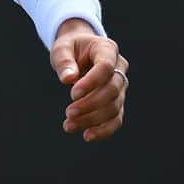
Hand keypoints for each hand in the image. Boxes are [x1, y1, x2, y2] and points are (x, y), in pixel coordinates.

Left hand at [51, 18, 128, 142]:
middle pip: (112, 90)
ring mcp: (121, 86)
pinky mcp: (118, 102)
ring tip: (69, 126)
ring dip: (92, 120)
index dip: (91, 82)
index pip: (106, 67)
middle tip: (68, 113)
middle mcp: (120, 68)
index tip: (72, 93)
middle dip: (90, 104)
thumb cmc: (70, 48)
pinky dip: (103, 130)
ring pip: (114, 107)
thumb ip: (64, 61)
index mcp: (107, 49)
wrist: (79, 51)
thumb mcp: (62, 47)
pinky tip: (87, 135)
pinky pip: (116, 119)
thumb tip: (68, 79)